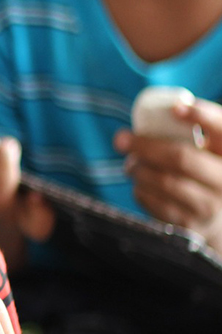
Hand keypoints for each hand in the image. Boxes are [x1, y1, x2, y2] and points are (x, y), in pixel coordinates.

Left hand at [117, 98, 221, 251]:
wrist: (218, 220)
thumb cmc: (208, 172)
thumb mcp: (212, 151)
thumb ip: (199, 131)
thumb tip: (170, 109)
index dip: (202, 117)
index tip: (176, 109)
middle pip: (181, 158)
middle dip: (145, 146)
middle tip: (121, 138)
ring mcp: (210, 206)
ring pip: (163, 181)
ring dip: (138, 168)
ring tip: (131, 163)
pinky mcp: (189, 225)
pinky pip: (153, 201)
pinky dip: (140, 188)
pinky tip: (141, 183)